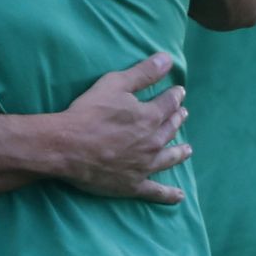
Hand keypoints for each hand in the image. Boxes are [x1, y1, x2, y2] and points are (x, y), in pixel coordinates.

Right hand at [51, 53, 190, 203]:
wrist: (68, 147)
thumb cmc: (89, 112)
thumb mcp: (115, 84)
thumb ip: (143, 72)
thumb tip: (168, 59)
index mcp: (150, 117)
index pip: (168, 104)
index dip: (174, 96)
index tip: (179, 92)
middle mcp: (153, 142)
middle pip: (170, 129)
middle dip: (177, 119)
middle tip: (182, 114)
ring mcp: (145, 166)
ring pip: (168, 158)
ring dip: (179, 152)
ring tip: (188, 149)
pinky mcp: (134, 185)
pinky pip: (155, 191)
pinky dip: (168, 194)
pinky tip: (178, 196)